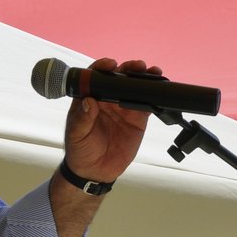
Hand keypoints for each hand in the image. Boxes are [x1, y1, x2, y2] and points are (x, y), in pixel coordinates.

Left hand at [61, 57, 156, 183]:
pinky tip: (159, 90)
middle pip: (119, 77)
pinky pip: (147, 104)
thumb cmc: (80, 150)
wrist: (95, 171)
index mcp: (90, 98)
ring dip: (144, 78)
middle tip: (137, 66)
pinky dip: (154, 96)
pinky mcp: (137, 120)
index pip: (96, 77)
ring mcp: (123, 108)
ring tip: (152, 72)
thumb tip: (88, 101)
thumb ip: (83, 118)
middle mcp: (107, 99)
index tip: (110, 64)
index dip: (103, 67)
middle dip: (129, 69)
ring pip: (135, 88)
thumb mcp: (77, 134)